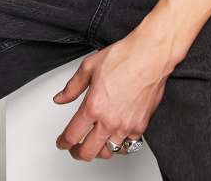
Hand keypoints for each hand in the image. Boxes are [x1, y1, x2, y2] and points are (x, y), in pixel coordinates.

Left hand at [53, 28, 175, 161]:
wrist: (150, 56)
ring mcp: (126, 126)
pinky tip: (115, 137)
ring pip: (108, 152)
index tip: (62, 142)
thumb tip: (60, 98)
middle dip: (78, 153)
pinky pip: (127, 145)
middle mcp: (109, 120)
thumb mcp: (89, 67)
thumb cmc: (124, 57)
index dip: (63, 142)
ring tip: (95, 143)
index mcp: (93, 106)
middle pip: (88, 152)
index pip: (72, 135)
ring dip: (99, 150)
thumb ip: (72, 87)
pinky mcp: (141, 126)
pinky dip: (119, 144)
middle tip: (75, 149)